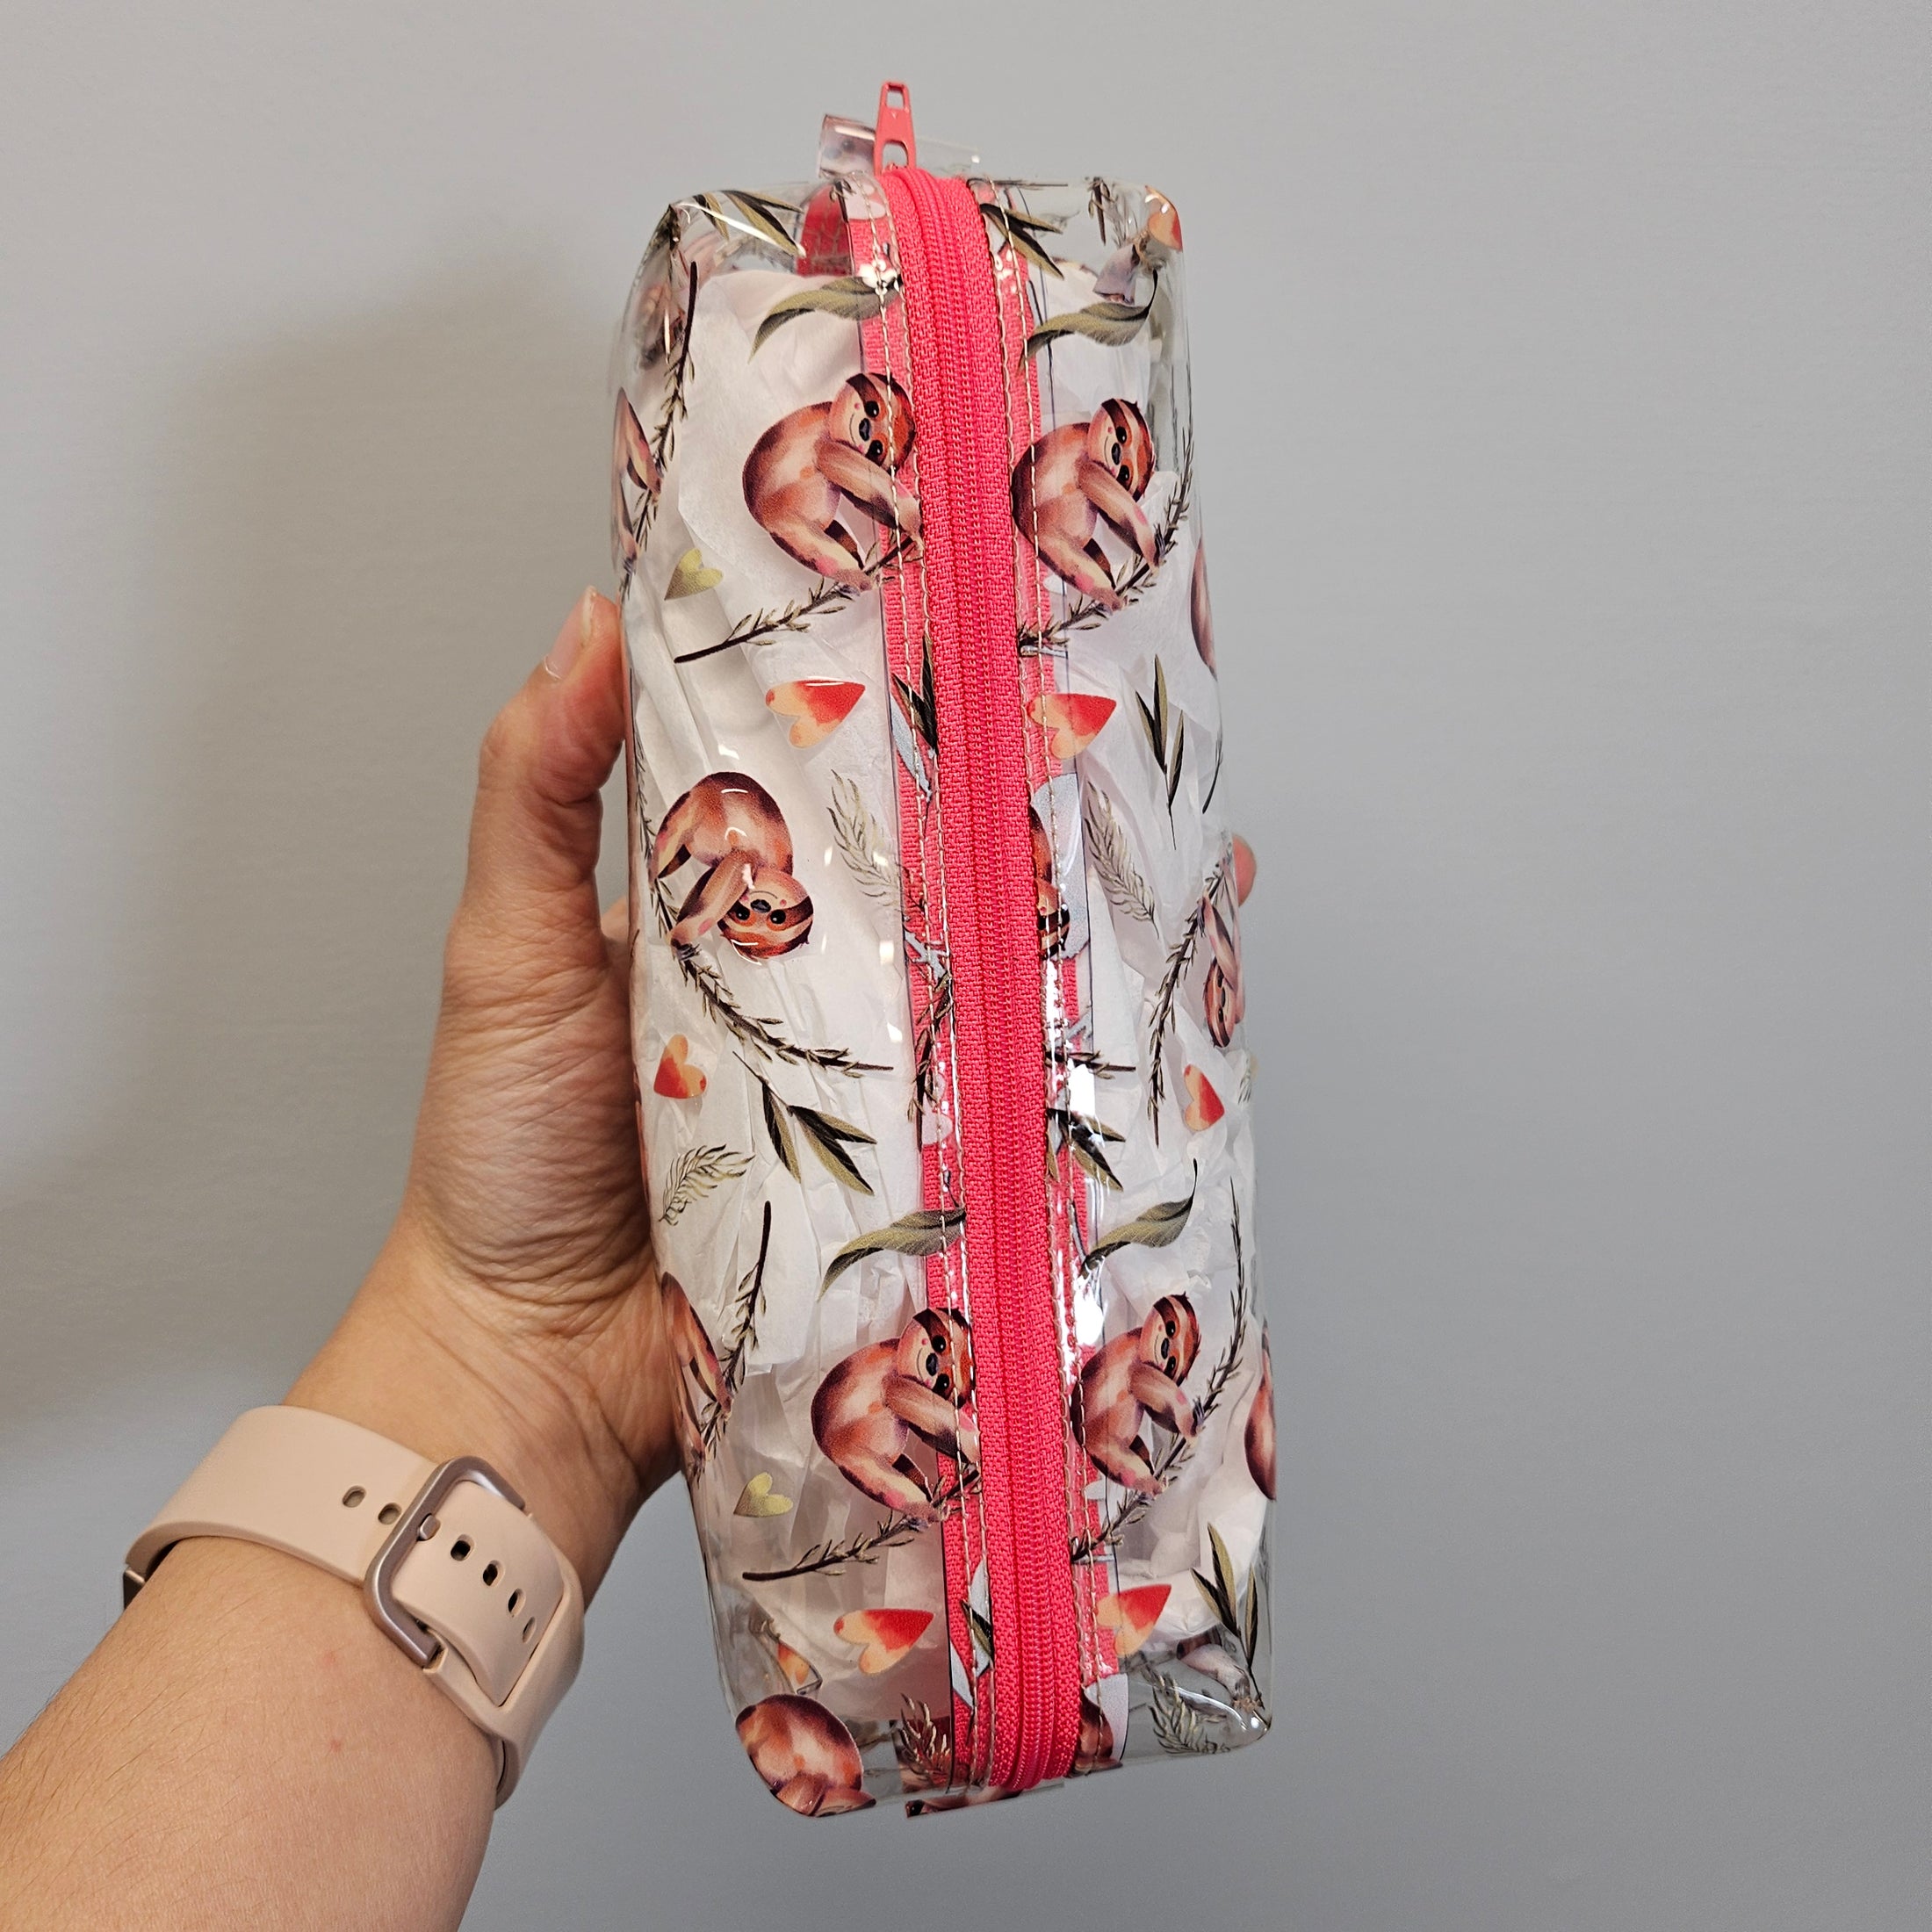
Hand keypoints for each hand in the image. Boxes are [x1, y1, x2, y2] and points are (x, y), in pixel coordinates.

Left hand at [288, 590, 1261, 1596]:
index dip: (907, 724)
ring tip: (1180, 885)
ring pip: (991, 999)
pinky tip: (1145, 1043)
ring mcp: (867, 1089)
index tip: (986, 648)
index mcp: (728, 912)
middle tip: (1123, 765)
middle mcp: (812, 990)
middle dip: (1034, 832)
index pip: (834, 791)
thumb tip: (594, 618)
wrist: (532, 1366)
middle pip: (937, 891)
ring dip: (1076, 948)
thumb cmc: (500, 1154)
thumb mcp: (506, 949)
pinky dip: (1067, 1085)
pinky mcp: (904, 1186)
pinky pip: (996, 1122)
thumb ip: (538, 791)